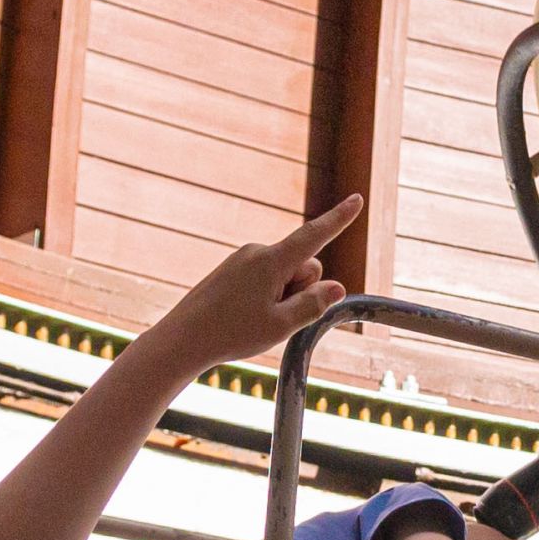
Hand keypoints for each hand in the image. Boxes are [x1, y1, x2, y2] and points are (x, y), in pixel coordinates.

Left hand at [154, 198, 361, 369]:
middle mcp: (257, 253)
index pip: (314, 235)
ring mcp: (243, 260)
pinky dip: (267, 297)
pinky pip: (266, 279)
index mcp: (271, 261)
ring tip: (253, 320)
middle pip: (304, 265)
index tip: (357, 198)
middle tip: (274, 317)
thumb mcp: (281, 326)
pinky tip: (243, 317)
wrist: (181, 340)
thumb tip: (337, 286)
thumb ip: (313, 304)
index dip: (339, 218)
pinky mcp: (233, 270)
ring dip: (283, 296)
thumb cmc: (231, 334)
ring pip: (285, 275)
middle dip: (302, 289)